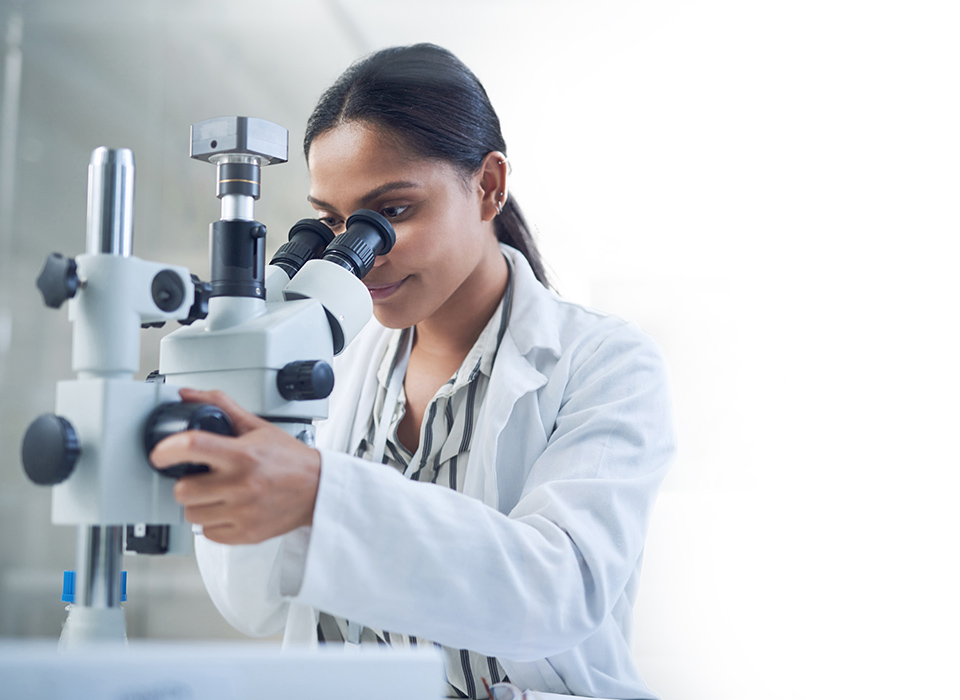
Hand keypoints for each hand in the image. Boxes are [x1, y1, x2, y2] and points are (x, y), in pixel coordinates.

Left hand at [149, 387, 321, 544]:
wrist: (318, 491)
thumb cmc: (291, 460)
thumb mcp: (258, 427)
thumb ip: (222, 407)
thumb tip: (189, 396)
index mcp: (243, 455)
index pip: (193, 446)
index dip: (168, 449)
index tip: (160, 453)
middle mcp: (242, 485)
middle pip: (183, 490)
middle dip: (186, 483)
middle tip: (201, 478)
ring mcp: (243, 513)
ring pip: (191, 514)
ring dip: (198, 504)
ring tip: (217, 494)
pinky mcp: (245, 534)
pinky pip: (207, 533)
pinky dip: (213, 523)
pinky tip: (228, 509)